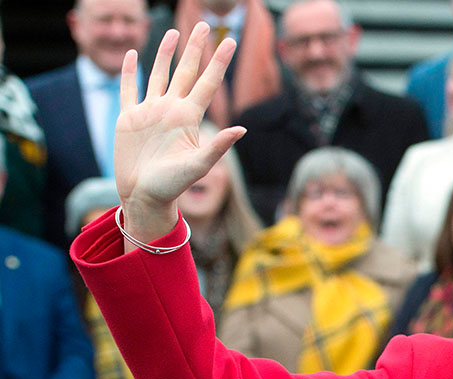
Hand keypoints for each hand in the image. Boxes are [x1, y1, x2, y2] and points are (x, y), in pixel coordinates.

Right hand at [115, 23, 245, 245]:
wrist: (144, 197)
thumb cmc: (173, 186)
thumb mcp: (198, 165)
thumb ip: (218, 146)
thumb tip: (242, 129)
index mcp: (189, 118)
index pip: (208, 83)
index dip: (219, 62)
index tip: (230, 41)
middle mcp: (171, 110)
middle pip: (186, 72)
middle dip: (195, 49)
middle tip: (205, 25)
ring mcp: (150, 112)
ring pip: (158, 74)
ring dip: (165, 54)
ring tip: (174, 33)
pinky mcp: (128, 118)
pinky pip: (129, 90)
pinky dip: (129, 72)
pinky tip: (131, 56)